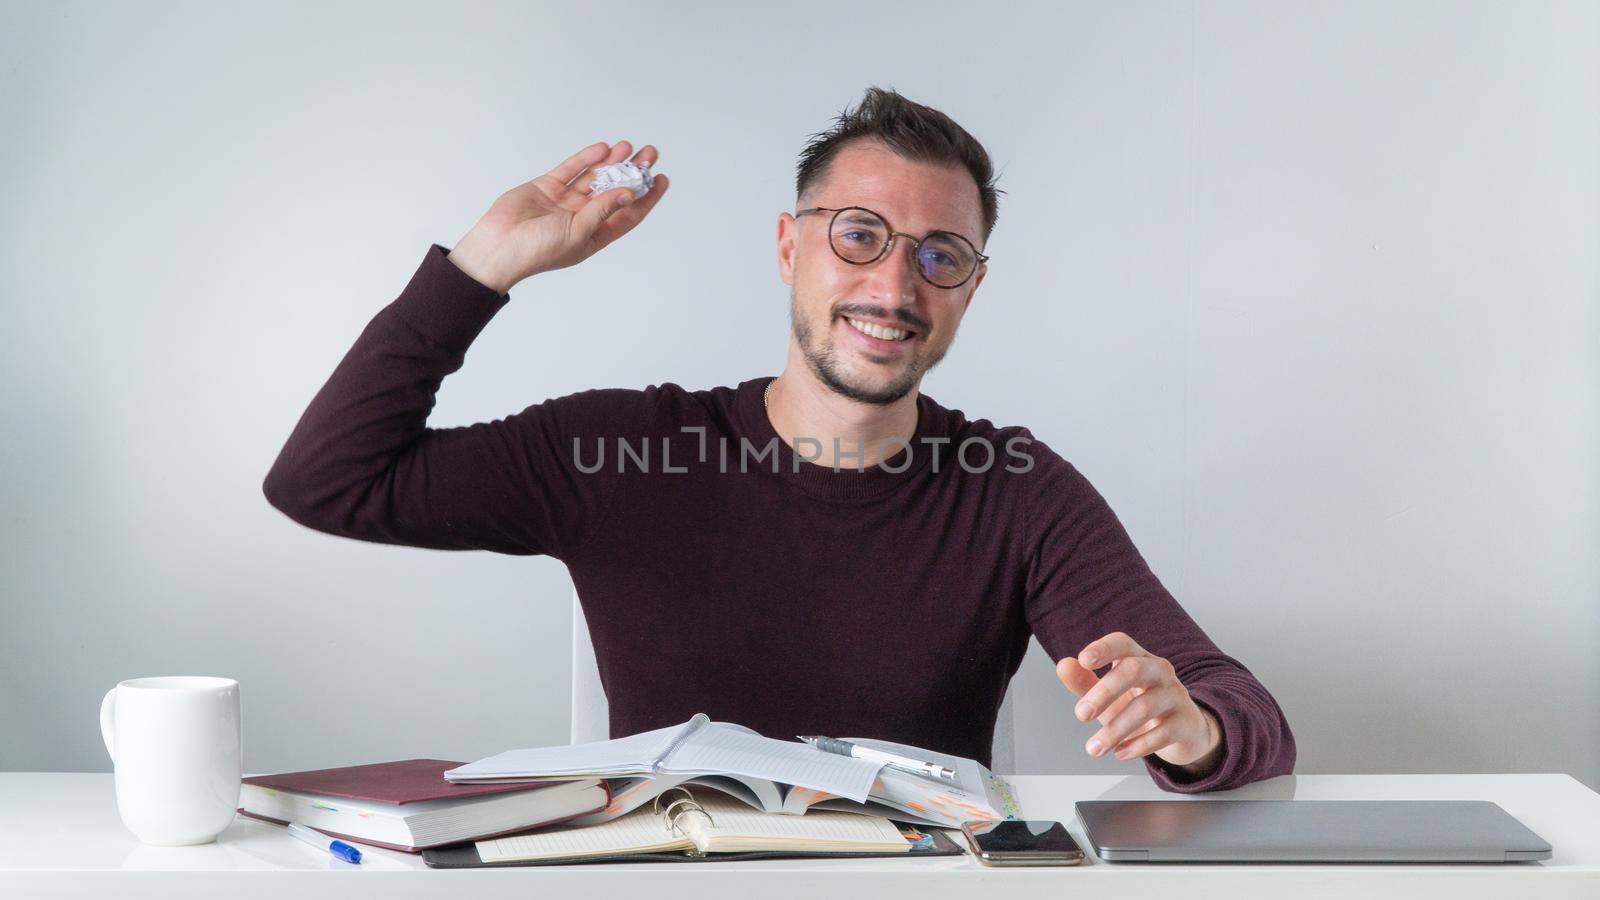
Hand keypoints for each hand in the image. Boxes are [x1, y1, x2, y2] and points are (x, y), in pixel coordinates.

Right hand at [448, 140, 668, 293]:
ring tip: (628, 147)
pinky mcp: (547, 187)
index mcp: (595, 234)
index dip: (646, 196)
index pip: (628, 213)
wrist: (500, 247)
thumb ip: (603, 211)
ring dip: (611, 161)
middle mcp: (583, 216)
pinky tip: (602, 149)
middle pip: (614, 190)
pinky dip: (586, 159)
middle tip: (649, 154)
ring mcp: (564, 201)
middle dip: (632, 172)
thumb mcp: (579, 233)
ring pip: (594, 176)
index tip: (661, 179)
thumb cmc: (538, 251)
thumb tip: (629, 193)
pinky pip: (570, 170)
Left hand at [1055, 631, 1223, 773]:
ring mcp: (1176, 695)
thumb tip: (1063, 665)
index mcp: (1138, 658)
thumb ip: (1084, 682)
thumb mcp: (1109, 696)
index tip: (1084, 660)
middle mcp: (1159, 671)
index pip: (1122, 643)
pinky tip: (1120, 753)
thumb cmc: (1139, 706)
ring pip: (1145, 707)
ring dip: (1115, 730)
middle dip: (1104, 692)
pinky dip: (1138, 745)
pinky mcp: (1187, 722)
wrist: (1183, 731)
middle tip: (1081, 715)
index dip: (1104, 648)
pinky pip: (1163, 732)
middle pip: (1133, 670)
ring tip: (1094, 748)